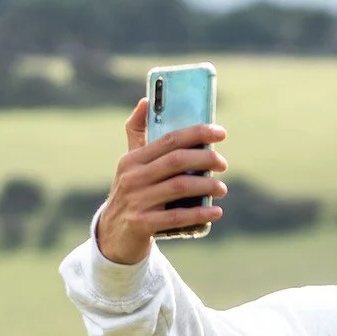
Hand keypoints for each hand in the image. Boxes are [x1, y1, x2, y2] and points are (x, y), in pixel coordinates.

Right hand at [94, 98, 228, 265]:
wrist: (113, 235)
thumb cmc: (131, 192)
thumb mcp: (130, 163)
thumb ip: (137, 133)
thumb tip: (146, 100)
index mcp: (132, 159)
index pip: (169, 139)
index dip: (197, 133)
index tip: (220, 133)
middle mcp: (132, 177)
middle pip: (177, 161)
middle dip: (206, 159)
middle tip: (223, 164)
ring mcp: (136, 201)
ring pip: (179, 187)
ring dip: (207, 186)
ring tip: (222, 188)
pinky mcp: (141, 224)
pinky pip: (176, 217)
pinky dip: (199, 213)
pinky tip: (216, 212)